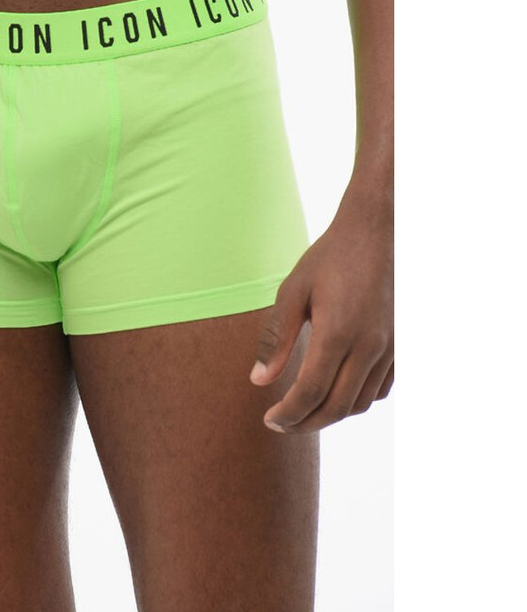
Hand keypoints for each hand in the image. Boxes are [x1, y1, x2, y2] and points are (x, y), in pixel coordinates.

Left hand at [249, 185, 393, 432]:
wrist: (377, 232)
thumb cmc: (329, 257)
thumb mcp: (293, 291)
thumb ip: (276, 338)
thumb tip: (259, 381)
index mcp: (338, 332)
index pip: (311, 392)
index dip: (289, 414)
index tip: (269, 421)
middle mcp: (369, 346)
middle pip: (337, 406)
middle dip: (306, 423)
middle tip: (281, 424)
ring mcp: (389, 347)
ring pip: (361, 402)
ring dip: (331, 414)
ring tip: (303, 411)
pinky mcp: (399, 344)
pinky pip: (380, 388)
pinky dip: (356, 400)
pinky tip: (334, 392)